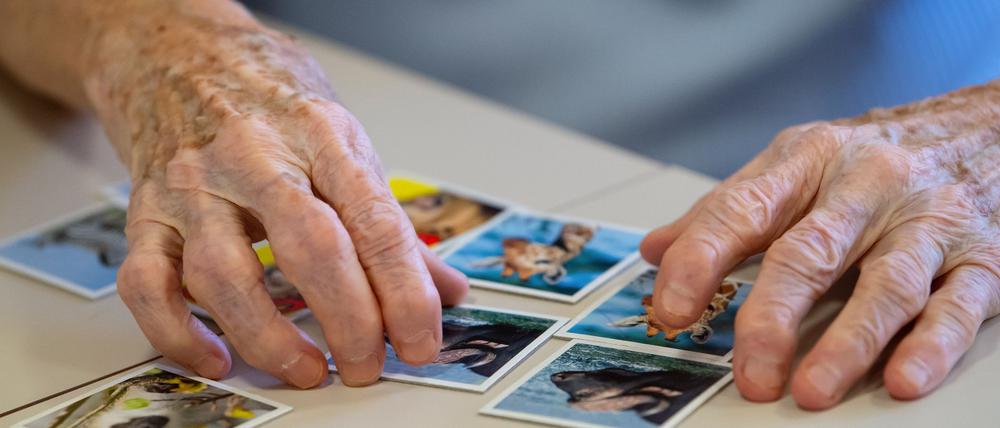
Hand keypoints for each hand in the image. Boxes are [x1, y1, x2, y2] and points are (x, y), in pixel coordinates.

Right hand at [87, 8, 467, 386]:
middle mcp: (254, 158)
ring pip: (224, 274)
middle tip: (368, 365)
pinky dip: (178, 333)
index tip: (420, 340)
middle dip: (349, 319)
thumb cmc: (268, 100)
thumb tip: (445, 288)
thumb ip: (389, 220)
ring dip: (269, 337)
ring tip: (308, 369)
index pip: (375, 222)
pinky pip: (148, 283)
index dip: (404, 291)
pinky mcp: (145, 213)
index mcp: (320, 136)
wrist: (176, 55)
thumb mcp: (342, 141)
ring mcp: (193, 186)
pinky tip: (217, 358)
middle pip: (310, 247)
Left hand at [640, 82, 999, 408]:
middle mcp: (867, 186)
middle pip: (810, 253)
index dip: (700, 259)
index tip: (670, 308)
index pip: (741, 210)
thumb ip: (725, 211)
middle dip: (772, 316)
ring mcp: (927, 222)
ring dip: (847, 343)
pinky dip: (930, 346)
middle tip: (748, 369)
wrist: (981, 128)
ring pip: (886, 285)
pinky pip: (957, 305)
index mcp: (807, 161)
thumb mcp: (792, 166)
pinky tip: (901, 379)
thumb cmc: (871, 158)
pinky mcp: (980, 258)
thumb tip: (655, 251)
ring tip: (811, 389)